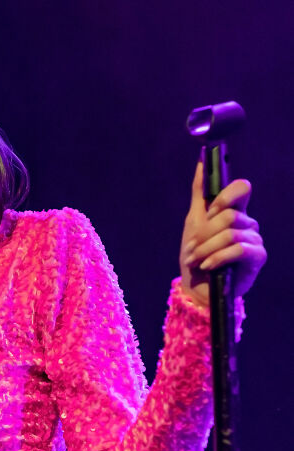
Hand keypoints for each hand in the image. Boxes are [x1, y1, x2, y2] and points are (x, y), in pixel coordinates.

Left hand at [179, 161, 265, 307]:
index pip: (241, 188)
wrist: (197, 288)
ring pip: (230, 233)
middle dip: (204, 234)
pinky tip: (207, 267)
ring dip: (206, 249)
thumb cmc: (196, 256)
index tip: (209, 212)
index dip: (224, 197)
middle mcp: (248, 222)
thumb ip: (199, 192)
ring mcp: (255, 239)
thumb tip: (201, 161)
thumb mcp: (193, 222)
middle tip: (192, 249)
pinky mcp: (258, 257)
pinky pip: (238, 249)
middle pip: (228, 215)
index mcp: (235, 211)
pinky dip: (217, 258)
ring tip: (197, 261)